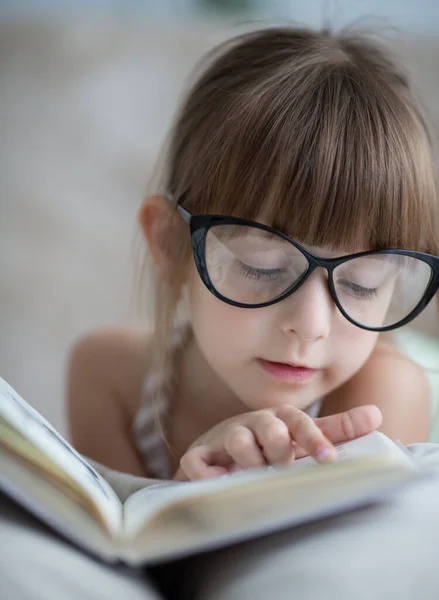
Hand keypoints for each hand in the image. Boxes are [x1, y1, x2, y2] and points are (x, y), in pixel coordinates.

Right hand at [174, 404, 381, 480]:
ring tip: (255, 474)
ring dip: (249, 457)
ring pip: (236, 439)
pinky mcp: (199, 456)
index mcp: (279, 420)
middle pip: (268, 426)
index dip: (314, 438)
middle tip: (285, 464)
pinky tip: (222, 482)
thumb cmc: (269, 446)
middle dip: (278, 444)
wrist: (218, 452)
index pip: (299, 421)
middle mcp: (253, 425)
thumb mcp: (301, 436)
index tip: (329, 458)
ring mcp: (224, 438)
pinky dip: (208, 472)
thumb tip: (376, 415)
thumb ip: (337, 429)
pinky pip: (198, 461)